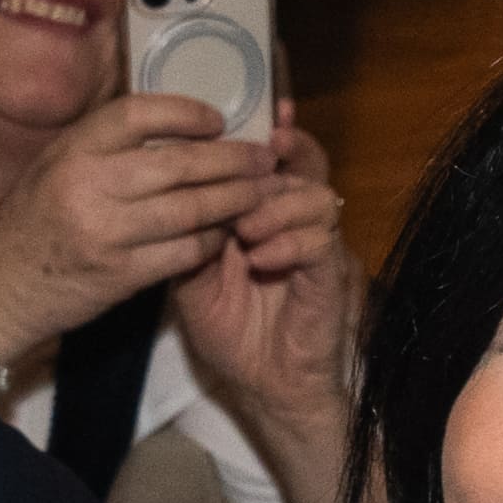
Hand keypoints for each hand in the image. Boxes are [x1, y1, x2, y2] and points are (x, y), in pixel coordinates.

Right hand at [0, 91, 283, 358]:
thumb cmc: (32, 220)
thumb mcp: (57, 166)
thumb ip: (107, 146)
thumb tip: (176, 125)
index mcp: (73, 150)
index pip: (140, 114)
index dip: (186, 113)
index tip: (217, 120)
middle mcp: (89, 185)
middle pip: (179, 164)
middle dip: (232, 160)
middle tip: (264, 157)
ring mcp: (106, 232)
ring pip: (190, 209)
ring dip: (234, 200)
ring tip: (262, 192)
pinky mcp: (120, 275)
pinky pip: (183, 253)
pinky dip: (211, 241)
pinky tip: (225, 233)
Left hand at [159, 125, 357, 438]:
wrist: (264, 386)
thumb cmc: (232, 333)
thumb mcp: (194, 280)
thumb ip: (190, 237)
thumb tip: (172, 192)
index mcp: (267, 217)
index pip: (278, 164)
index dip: (276, 136)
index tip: (267, 116)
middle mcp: (298, 225)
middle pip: (306, 168)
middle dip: (282, 158)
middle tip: (262, 156)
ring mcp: (319, 249)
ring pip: (318, 198)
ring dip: (279, 206)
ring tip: (246, 231)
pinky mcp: (331, 277)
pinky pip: (321, 242)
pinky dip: (289, 243)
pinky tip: (262, 259)